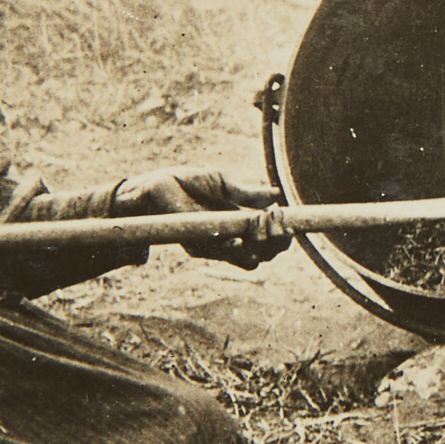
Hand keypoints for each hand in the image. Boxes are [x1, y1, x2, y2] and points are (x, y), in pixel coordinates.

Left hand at [108, 169, 290, 270]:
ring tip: (260, 221)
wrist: (154, 187)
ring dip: (263, 244)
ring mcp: (218, 247)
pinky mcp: (201, 248)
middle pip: (269, 254)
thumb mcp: (223, 184)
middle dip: (279, 239)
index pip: (272, 239)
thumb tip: (276, 194)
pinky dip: (240, 248)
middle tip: (275, 218)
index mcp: (241, 224)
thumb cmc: (186, 183)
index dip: (285, 233)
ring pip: (253, 260)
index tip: (289, 217)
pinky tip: (243, 234)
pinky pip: (227, 257)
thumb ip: (248, 193)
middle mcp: (233, 240)